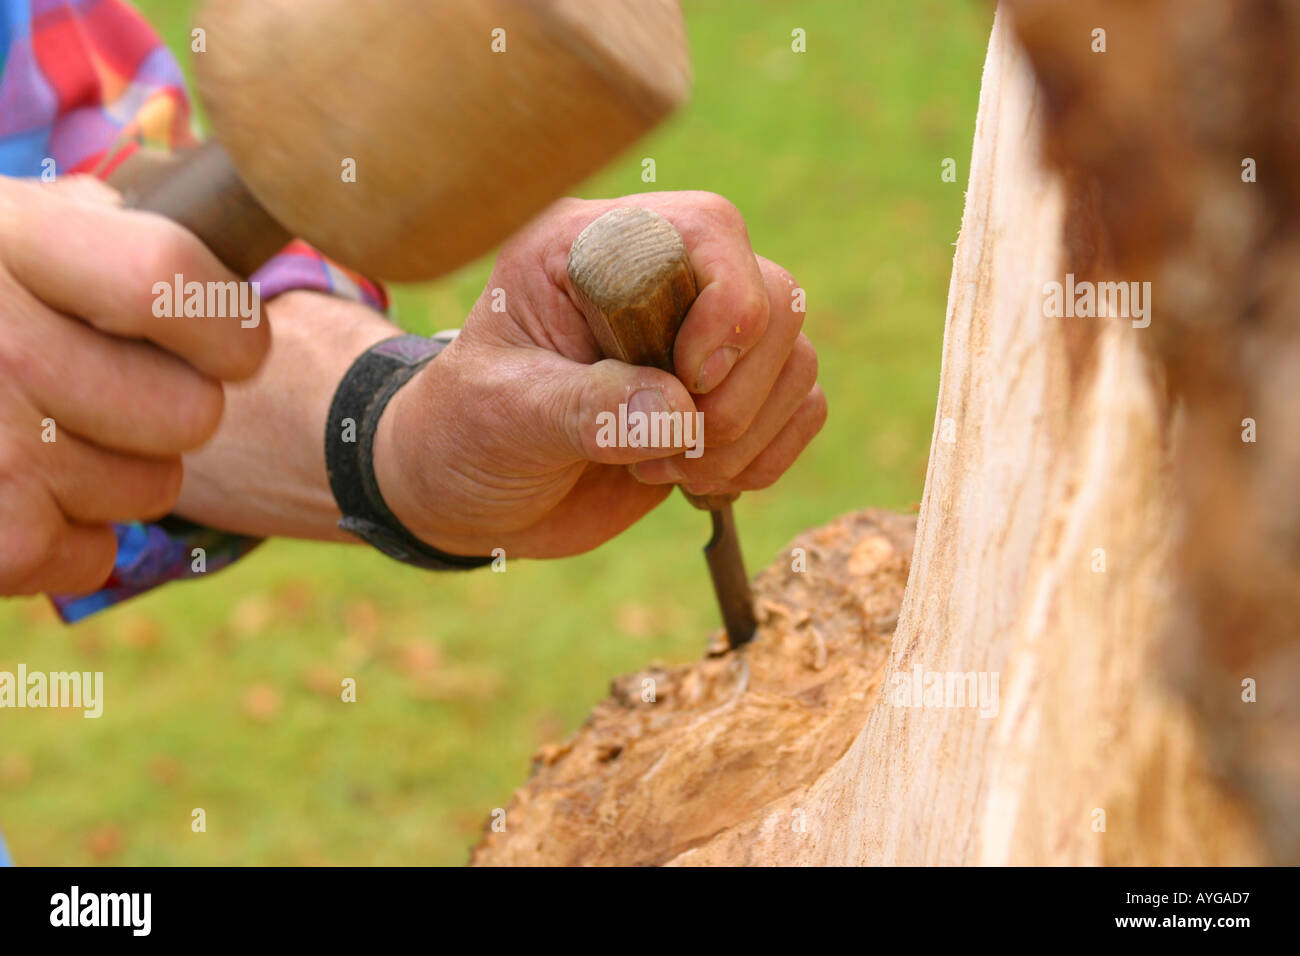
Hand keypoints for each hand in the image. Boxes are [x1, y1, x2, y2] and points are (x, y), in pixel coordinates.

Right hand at [0, 175, 270, 593]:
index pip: (169, 281)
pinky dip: (67, 538)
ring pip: (152, 488)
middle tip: (103, 390)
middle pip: (190, 412)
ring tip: (38, 435)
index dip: (225, 323)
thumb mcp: (2, 225)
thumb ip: (89, 226)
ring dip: (115, 473)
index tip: (224, 339)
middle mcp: (1, 344)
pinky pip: (92, 555)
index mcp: (11, 242)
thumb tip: (181, 254)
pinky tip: (15, 492)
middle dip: (168, 409)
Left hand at [374, 192, 825, 558]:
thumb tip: (678, 413)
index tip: (684, 383)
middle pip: (775, 297)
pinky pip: (800, 406)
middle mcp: (660, 280)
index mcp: (596, 248)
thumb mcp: (502, 412)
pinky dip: (767, 456)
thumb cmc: (464, 432)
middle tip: (669, 452)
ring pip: (794, 358)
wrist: (468, 493)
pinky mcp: (724, 395)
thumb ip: (584, 407)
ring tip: (667, 470)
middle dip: (736, 395)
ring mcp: (699, 338)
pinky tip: (699, 482)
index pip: (709, 229)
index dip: (724, 308)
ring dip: (746, 436)